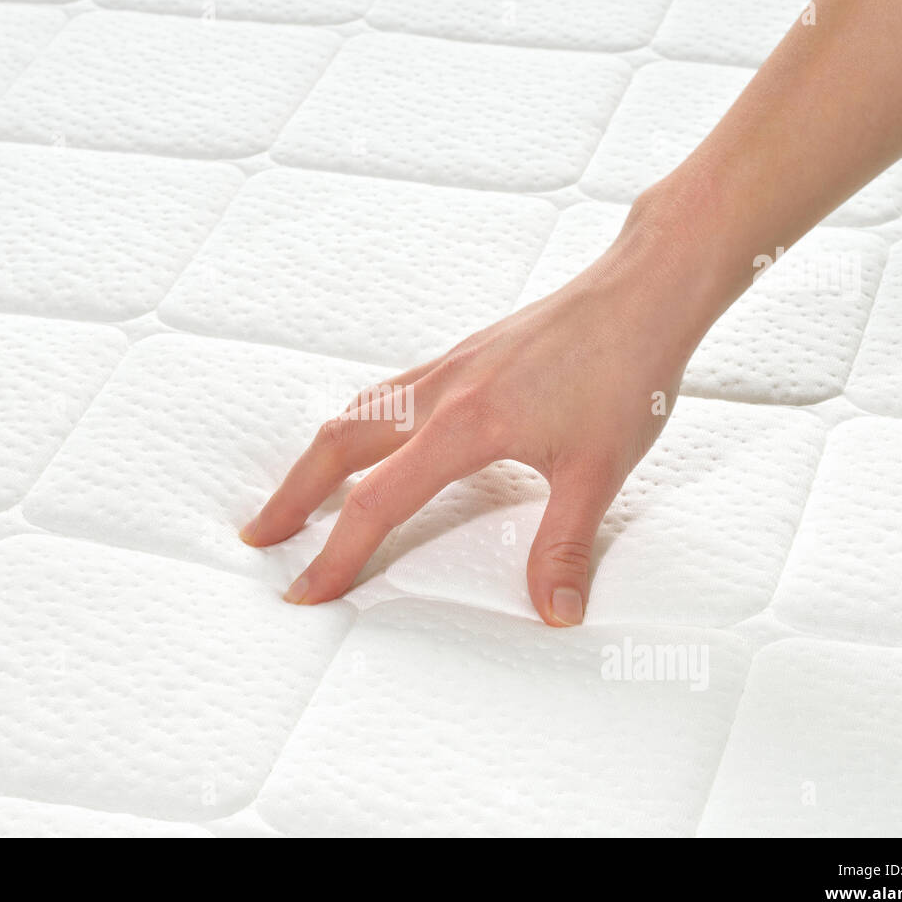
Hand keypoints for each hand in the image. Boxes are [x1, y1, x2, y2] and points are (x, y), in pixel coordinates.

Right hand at [240, 196, 715, 625]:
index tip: (307, 592)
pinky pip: (387, 391)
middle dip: (291, 496)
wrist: (642, 291)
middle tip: (260, 536)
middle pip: (336, 445)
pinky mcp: (461, 355)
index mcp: (463, 426)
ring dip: (316, 457)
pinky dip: (356, 423)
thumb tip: (554, 610)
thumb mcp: (599, 471)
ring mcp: (446, 368)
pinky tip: (370, 438)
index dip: (337, 555)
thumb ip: (566, 545)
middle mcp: (439, 393)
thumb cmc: (625, 370)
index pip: (376, 501)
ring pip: (356, 412)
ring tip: (298, 493)